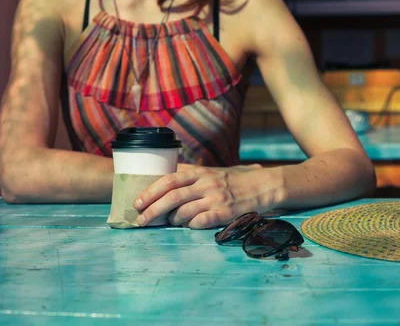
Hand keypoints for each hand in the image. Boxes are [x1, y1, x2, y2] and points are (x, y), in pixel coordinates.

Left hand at [133, 164, 268, 228]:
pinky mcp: (224, 213)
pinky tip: (188, 226)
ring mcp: (215, 199)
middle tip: (141, 220)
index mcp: (200, 172)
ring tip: (167, 223)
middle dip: (152, 209)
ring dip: (170, 220)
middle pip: (172, 196)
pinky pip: (199, 222)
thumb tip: (162, 178)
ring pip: (183, 211)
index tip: (137, 202)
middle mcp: (206, 184)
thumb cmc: (233, 181)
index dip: (150, 191)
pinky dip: (189, 226)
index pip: (169, 179)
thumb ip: (189, 176)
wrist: (262, 187)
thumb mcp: (211, 173)